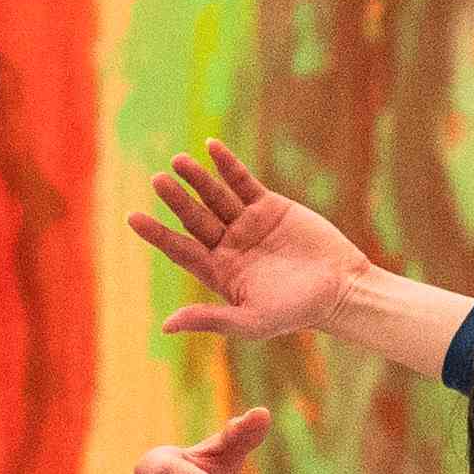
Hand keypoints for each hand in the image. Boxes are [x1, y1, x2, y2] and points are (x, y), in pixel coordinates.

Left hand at [131, 146, 374, 345]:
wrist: (340, 288)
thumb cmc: (295, 312)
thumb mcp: (250, 322)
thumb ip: (209, 319)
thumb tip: (167, 325)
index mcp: (218, 272)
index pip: (179, 248)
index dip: (157, 233)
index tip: (134, 217)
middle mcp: (228, 245)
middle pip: (194, 218)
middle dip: (176, 200)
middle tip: (157, 181)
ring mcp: (247, 223)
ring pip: (215, 196)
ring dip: (198, 179)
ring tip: (178, 161)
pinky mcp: (269, 206)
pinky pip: (243, 182)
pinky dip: (228, 165)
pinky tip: (211, 147)